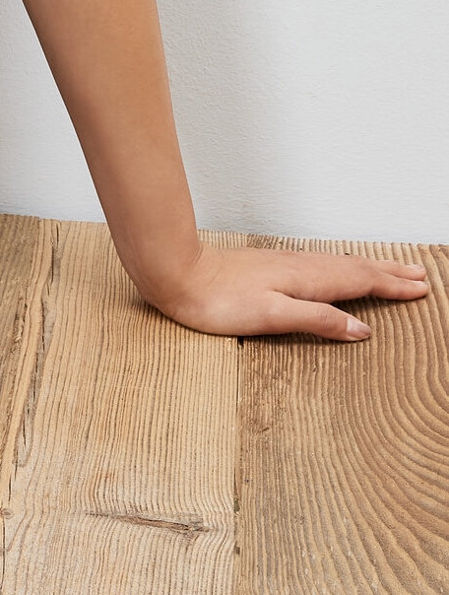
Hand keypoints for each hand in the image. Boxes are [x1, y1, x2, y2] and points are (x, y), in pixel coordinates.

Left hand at [143, 242, 429, 340]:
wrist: (174, 272)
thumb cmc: (216, 301)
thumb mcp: (270, 318)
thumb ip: (317, 321)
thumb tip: (360, 330)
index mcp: (305, 280)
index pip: (359, 283)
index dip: (391, 287)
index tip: (420, 289)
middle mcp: (298, 267)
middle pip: (354, 269)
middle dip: (389, 273)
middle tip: (420, 276)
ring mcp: (283, 263)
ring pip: (337, 264)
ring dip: (369, 267)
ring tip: (392, 270)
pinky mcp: (269, 265)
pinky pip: (320, 264)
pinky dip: (342, 266)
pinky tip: (338, 271)